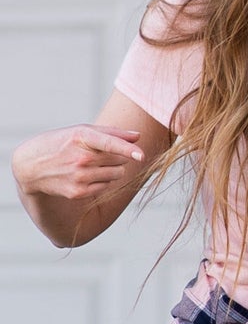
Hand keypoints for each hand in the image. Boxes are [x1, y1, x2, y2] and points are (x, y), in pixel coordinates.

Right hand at [12, 124, 146, 201]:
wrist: (30, 166)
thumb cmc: (61, 143)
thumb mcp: (80, 131)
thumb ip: (112, 133)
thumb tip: (138, 137)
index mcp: (81, 137)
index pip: (108, 143)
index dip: (127, 149)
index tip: (141, 155)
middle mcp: (80, 158)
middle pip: (120, 159)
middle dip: (117, 156)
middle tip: (98, 154)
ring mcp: (79, 177)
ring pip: (117, 174)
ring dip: (112, 169)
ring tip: (91, 165)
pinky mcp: (78, 192)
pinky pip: (107, 186)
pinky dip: (102, 181)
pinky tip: (85, 176)